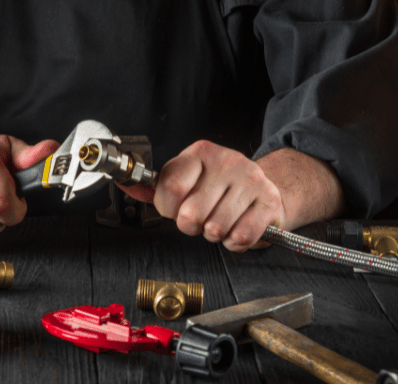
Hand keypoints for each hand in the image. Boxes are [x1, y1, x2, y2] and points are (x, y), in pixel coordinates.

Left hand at [123, 141, 283, 251]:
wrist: (263, 187)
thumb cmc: (219, 187)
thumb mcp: (188, 178)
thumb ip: (161, 188)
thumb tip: (128, 186)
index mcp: (200, 154)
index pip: (170, 187)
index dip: (168, 208)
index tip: (175, 209)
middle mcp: (226, 161)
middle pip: (191, 214)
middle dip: (192, 225)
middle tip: (201, 218)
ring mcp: (250, 179)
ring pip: (215, 228)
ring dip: (214, 234)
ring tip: (219, 221)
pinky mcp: (269, 201)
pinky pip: (240, 236)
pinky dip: (234, 242)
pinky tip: (236, 228)